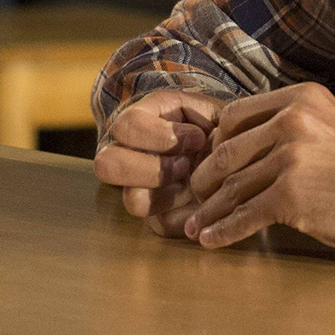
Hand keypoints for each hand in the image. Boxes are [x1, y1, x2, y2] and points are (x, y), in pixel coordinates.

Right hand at [94, 88, 224, 237]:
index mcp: (136, 121)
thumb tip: (205, 141)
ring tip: (192, 182)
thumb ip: (206, 118)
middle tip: (186, 164)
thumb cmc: (217, 125)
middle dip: (152, 168)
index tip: (197, 137)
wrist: (228, 152)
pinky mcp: (156, 217)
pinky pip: (162, 224)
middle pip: (107, 166)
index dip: (161, 135)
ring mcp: (138, 189)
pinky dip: (187, 214)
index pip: (125, 127)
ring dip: (167, 193)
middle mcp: (125, 156)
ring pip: (132, 201)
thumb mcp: (212, 110)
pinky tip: (201, 199)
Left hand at [181, 83, 334, 253]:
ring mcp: (291, 158)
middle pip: (226, 151)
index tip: (208, 164)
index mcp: (299, 98)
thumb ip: (285, 125)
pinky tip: (211, 240)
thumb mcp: (327, 126)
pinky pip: (245, 215)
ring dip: (209, 210)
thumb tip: (231, 143)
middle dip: (204, 179)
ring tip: (193, 226)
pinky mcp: (291, 196)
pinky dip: (224, 231)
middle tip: (194, 198)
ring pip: (232, 186)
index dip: (215, 143)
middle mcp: (293, 121)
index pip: (234, 116)